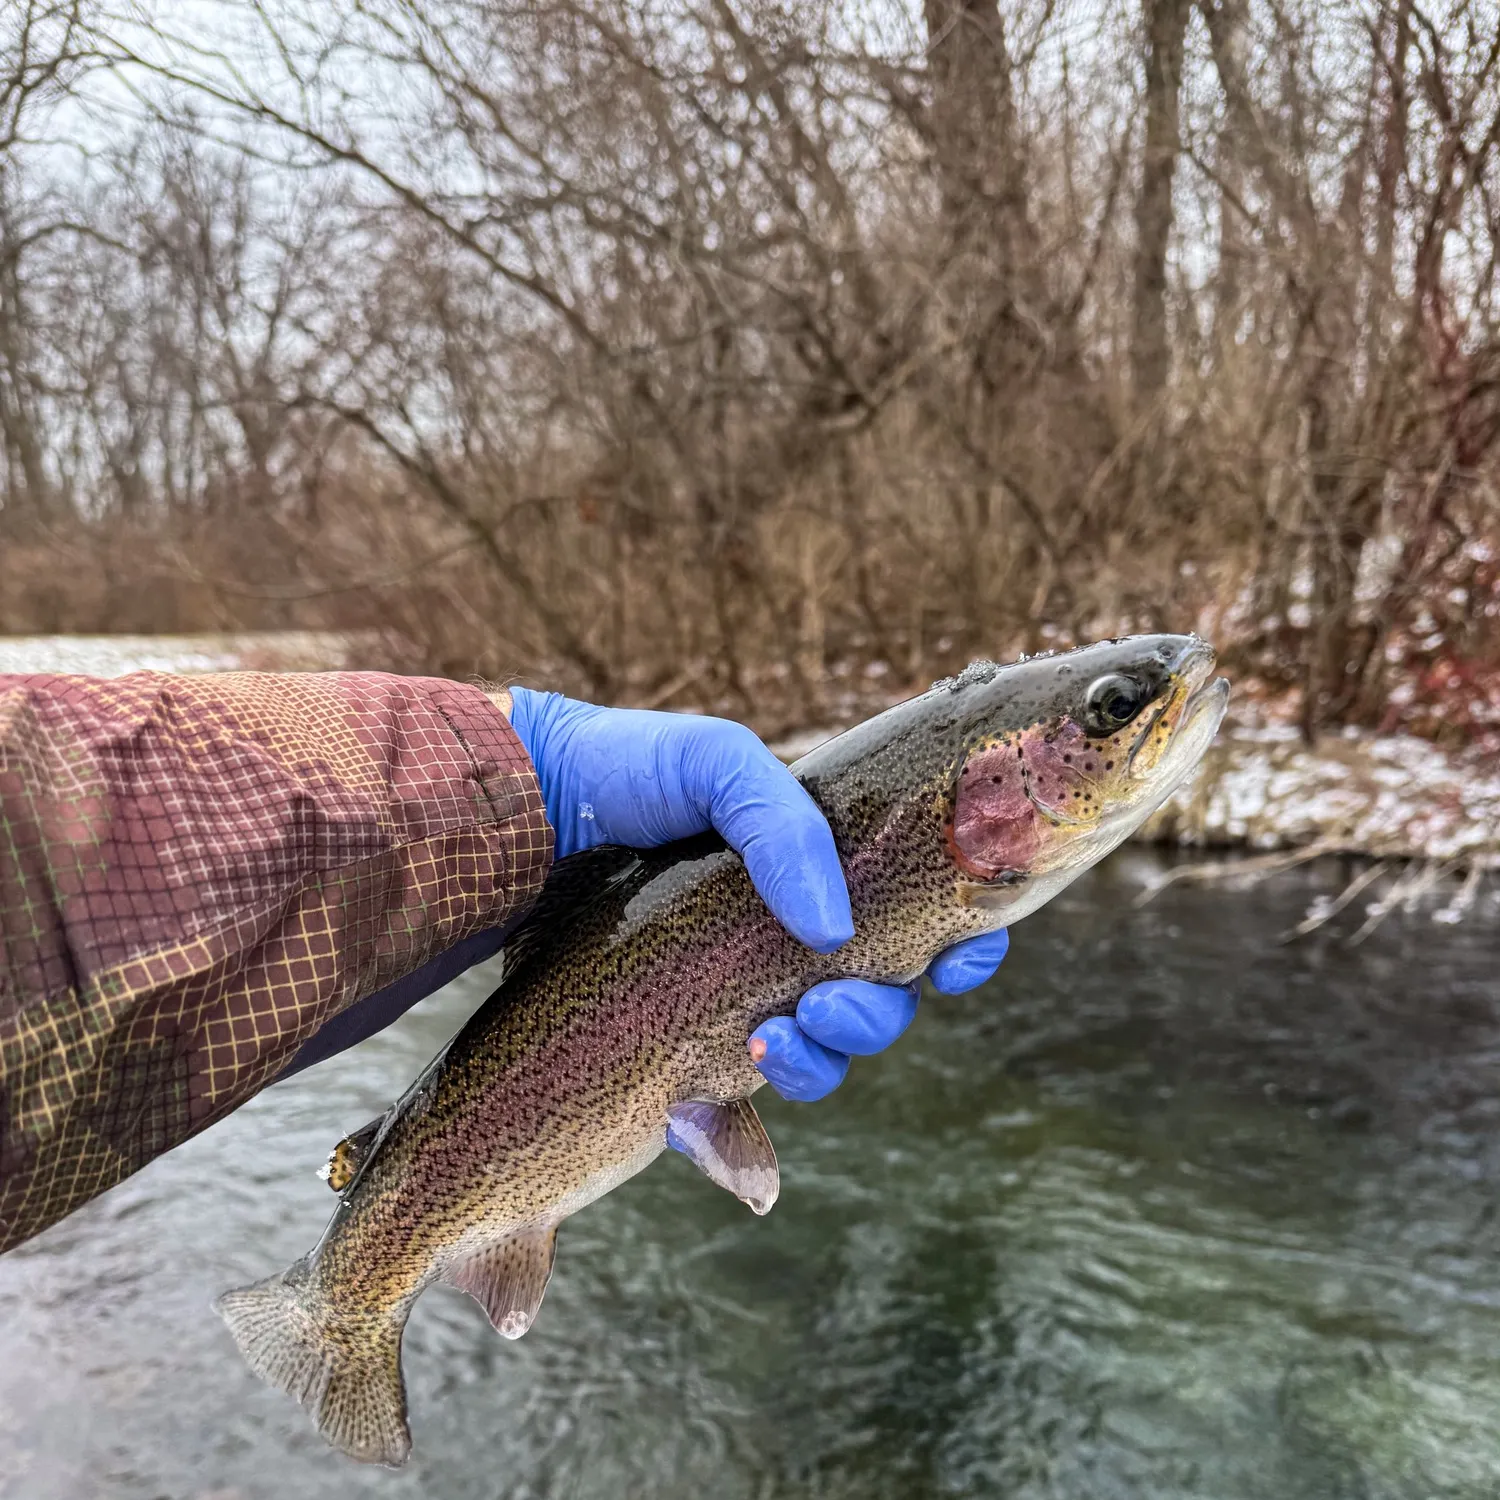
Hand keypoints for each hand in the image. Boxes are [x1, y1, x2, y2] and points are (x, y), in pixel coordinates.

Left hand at [507, 689, 1009, 1103]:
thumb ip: (782, 824)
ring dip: (813, 1069)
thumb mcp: (714, 763)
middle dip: (871, 1021)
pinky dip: (727, 1134)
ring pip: (811, 1061)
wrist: (518, 810)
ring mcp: (727, 993)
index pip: (918, 921)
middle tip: (820, 1008)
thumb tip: (834, 928)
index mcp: (815, 873)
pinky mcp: (668, 1040)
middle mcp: (782, 939)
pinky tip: (696, 1125)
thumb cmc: (624, 769)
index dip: (958, 952)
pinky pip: (721, 1108)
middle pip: (875, 1006)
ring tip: (761, 1049)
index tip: (956, 963)